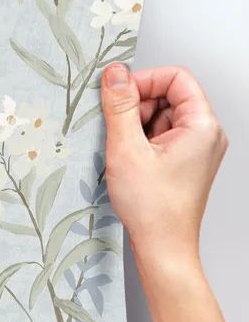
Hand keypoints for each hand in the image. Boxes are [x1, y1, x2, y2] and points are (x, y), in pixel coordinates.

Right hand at [100, 62, 227, 268]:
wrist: (163, 247)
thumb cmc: (153, 208)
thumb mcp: (127, 149)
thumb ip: (120, 106)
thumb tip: (115, 74)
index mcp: (202, 125)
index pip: (176, 78)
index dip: (144, 81)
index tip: (117, 94)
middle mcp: (206, 135)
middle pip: (169, 97)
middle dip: (137, 107)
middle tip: (117, 129)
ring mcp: (196, 150)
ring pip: (162, 118)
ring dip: (136, 127)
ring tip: (124, 153)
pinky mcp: (184, 164)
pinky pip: (161, 139)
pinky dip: (141, 143)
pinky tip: (129, 162)